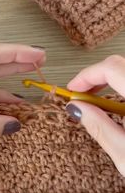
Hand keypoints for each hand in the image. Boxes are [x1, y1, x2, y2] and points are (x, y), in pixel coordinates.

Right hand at [66, 55, 124, 175]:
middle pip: (121, 65)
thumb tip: (77, 107)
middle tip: (82, 96)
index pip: (112, 68)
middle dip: (98, 77)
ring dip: (113, 82)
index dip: (87, 75)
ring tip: (99, 104)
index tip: (73, 90)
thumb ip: (99, 126)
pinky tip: (121, 110)